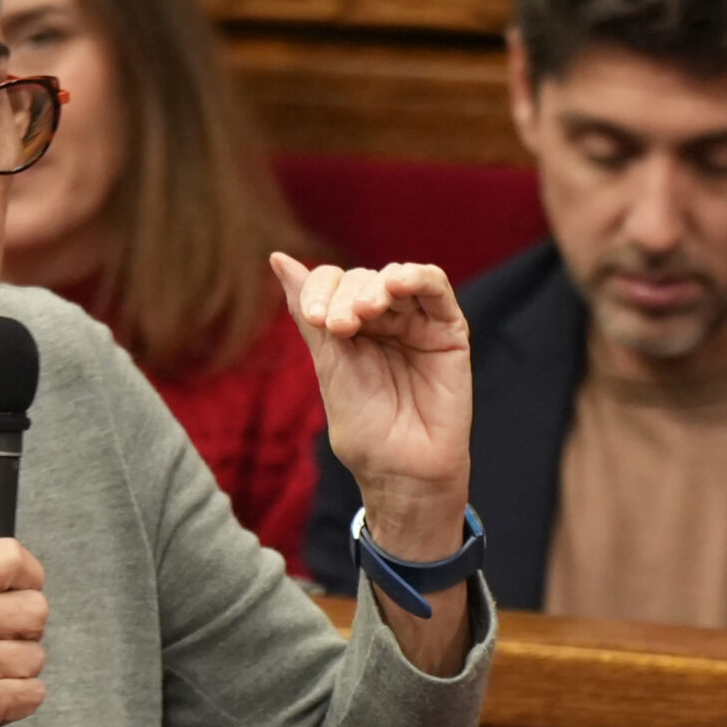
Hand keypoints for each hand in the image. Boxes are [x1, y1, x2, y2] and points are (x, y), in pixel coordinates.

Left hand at [274, 253, 471, 560]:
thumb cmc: (365, 428)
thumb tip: (278, 258)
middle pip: (360, 279)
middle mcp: (383, 320)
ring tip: (365, 312)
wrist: (401, 468)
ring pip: (395, 278)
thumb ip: (309, 311)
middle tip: (339, 327)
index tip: (315, 319)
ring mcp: (416, 323)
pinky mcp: (448, 329)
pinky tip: (397, 283)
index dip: (320, 290)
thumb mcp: (329, 363)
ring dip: (374, 287)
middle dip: (345, 296)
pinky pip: (435, 287)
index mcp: (349, 328)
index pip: (332, 283)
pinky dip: (416, 277)